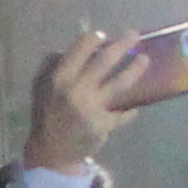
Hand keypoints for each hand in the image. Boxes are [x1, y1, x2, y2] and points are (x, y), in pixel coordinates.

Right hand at [29, 30, 135, 173]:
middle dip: (121, 45)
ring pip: (119, 84)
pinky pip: (123, 112)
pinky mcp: (103, 125)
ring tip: (145, 60)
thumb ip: (55, 66)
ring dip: (135, 69)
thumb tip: (79, 47)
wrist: (50, 152)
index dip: (93, 40)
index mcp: (58, 79)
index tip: (103, 35)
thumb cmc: (48, 115)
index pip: (78, 51)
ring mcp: (90, 108)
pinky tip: (134, 105)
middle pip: (103, 62)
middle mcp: (74, 91)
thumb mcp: (43, 88)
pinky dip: (130, 108)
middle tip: (133, 35)